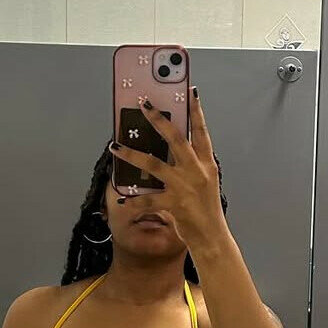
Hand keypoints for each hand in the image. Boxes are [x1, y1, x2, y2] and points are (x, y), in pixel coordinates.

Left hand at [110, 88, 226, 248]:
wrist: (212, 237)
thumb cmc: (205, 209)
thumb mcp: (204, 182)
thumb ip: (189, 165)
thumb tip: (166, 151)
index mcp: (206, 163)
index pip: (201, 131)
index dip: (196, 111)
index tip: (190, 91)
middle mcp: (196, 170)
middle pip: (175, 138)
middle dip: (158, 119)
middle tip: (143, 103)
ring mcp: (184, 186)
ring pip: (152, 163)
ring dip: (131, 154)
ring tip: (114, 145)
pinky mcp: (174, 203)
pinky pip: (147, 199)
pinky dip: (133, 200)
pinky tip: (122, 198)